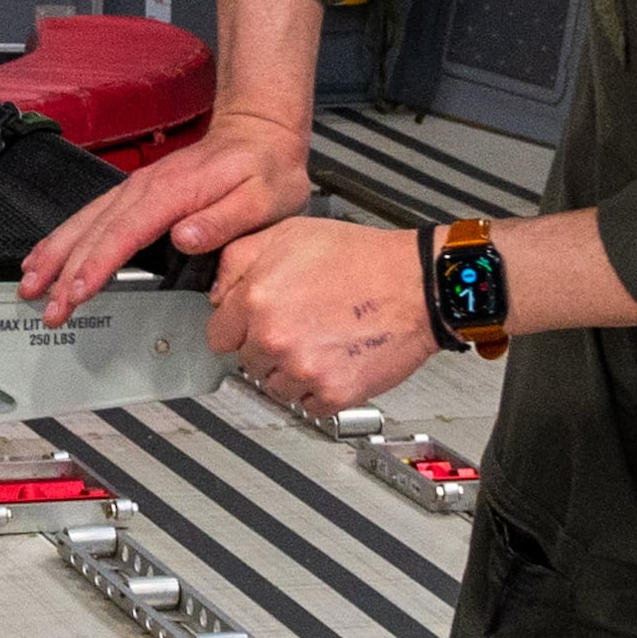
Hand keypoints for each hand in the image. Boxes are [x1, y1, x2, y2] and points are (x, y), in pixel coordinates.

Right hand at [21, 115, 310, 314]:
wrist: (259, 132)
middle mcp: (145, 187)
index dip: (96, 265)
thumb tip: (185, 238)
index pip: (124, 233)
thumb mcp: (262, 197)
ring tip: (30, 284)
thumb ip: (223, 220)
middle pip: (93, 231)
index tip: (76, 292)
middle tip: (46, 306)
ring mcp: (136, 188)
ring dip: (54, 255)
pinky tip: (49, 254)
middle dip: (63, 271)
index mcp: (172, 192)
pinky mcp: (135, 192)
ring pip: (83, 222)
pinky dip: (64, 237)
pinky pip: (90, 216)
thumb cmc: (265, 168)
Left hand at [208, 216, 431, 415]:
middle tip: (299, 325)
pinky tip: (335, 360)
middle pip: (247, 362)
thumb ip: (239, 259)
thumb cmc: (363, 258)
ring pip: (275, 387)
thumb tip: (218, 291)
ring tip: (320, 341)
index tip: (254, 323)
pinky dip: (320, 388)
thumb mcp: (290, 234)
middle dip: (267, 347)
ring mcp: (303, 369)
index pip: (218, 334)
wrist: (418, 284)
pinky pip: (309, 404)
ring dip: (291, 370)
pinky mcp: (333, 393)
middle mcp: (274, 337)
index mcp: (257, 298)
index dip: (239, 326)